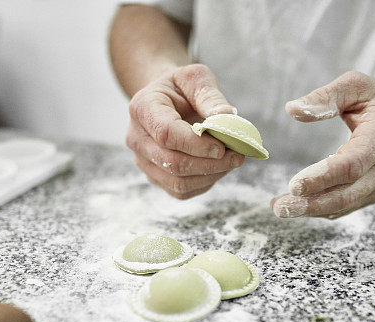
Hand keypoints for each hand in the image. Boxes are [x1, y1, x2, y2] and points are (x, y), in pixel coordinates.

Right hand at [126, 64, 245, 198]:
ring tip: (231, 161)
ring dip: (210, 176)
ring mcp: (143, 160)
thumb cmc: (181, 87)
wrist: (166, 100)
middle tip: (237, 156)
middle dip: (209, 163)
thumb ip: (209, 95)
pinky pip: (180, 190)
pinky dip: (204, 183)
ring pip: (177, 182)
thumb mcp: (195, 77)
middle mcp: (136, 137)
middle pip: (172, 163)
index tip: (222, 146)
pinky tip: (218, 168)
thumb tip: (227, 117)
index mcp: (142, 108)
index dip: (196, 144)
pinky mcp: (155, 176)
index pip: (166, 134)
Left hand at [272, 71, 374, 218]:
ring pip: (345, 205)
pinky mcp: (372, 193)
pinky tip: (297, 206)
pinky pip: (345, 207)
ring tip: (280, 208)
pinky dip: (320, 210)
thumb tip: (293, 109)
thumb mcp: (357, 85)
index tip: (294, 185)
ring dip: (311, 210)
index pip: (352, 164)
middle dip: (312, 204)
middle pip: (347, 194)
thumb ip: (326, 96)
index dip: (323, 177)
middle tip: (280, 207)